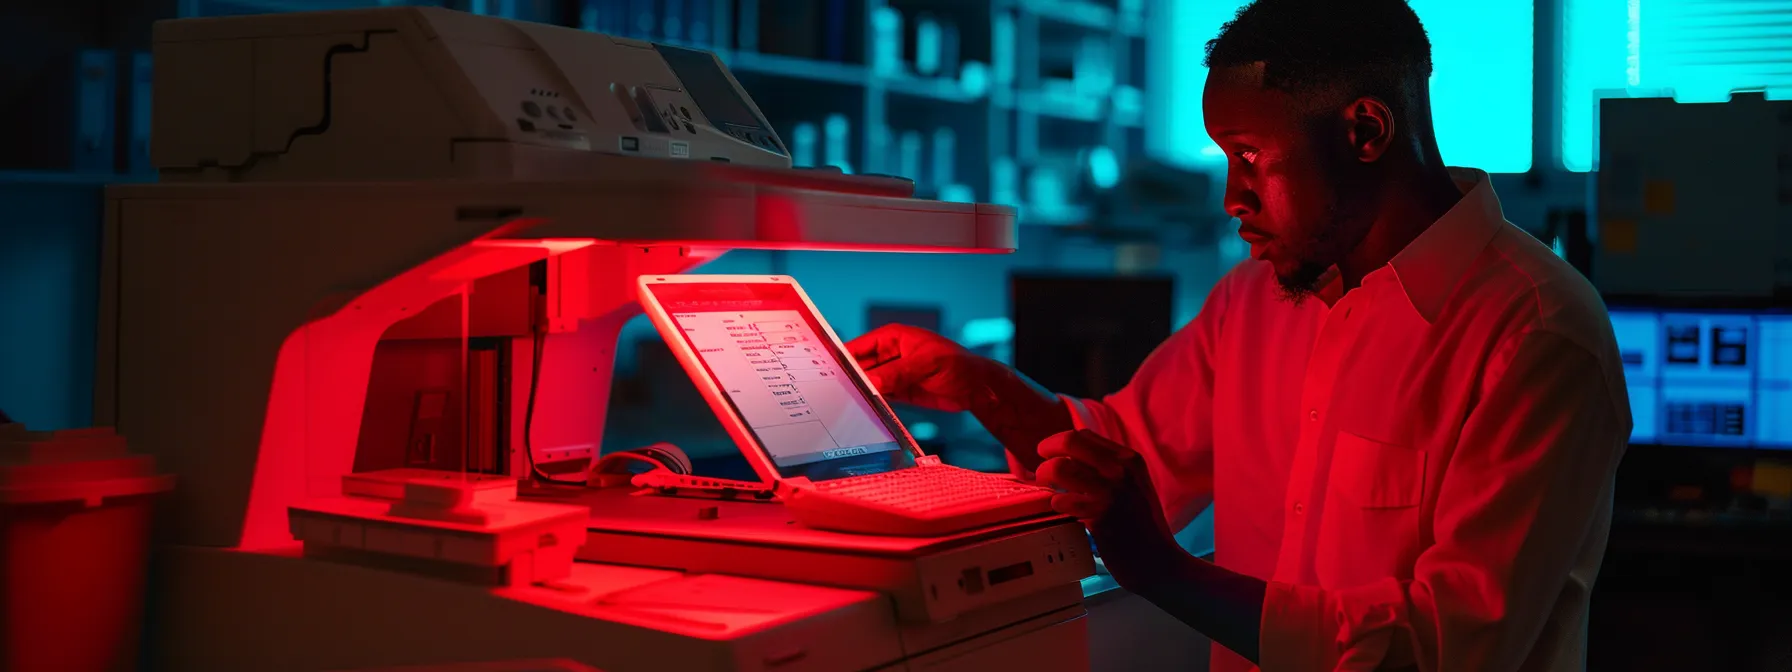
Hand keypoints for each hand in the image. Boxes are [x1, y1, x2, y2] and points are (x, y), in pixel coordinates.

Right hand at [846, 324, 990, 412]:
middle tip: (832, 393)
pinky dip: (871, 403)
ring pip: (868, 383)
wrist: (975, 388)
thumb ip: (898, 373)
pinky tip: (861, 410)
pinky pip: (879, 397)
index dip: (843, 357)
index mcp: (893, 338)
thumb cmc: (956, 364)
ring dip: (859, 393)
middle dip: (848, 378)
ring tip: (842, 404)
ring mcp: (893, 375)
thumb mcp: (926, 364)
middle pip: (860, 367)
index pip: (860, 346)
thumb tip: (872, 382)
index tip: (827, 369)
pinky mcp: (899, 392)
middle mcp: (889, 355)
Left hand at [1038, 429, 1181, 588]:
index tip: (1053, 455)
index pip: (1084, 435)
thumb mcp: (1134, 487)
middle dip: (1047, 449)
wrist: (1158, 561)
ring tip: (1047, 489)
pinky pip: (1062, 501)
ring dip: (1045, 477)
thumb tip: (1071, 459)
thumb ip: (1109, 471)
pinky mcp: (1098, 515)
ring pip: (1060, 467)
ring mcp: (1110, 491)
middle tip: (1041, 465)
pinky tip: (1062, 511)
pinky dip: (1056, 505)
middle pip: (1070, 441)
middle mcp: (1120, 470)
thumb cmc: (1143, 526)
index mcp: (1129, 460)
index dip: (1062, 443)